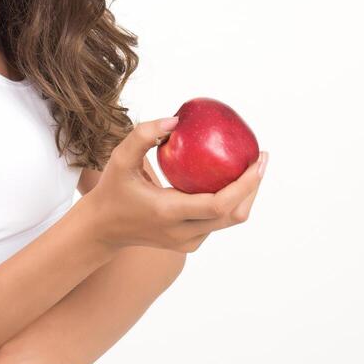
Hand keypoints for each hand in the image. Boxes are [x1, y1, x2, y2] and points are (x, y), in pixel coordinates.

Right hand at [83, 116, 266, 253]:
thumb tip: (175, 120)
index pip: (220, 204)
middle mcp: (183, 232)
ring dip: (246, 195)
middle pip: (235, 214)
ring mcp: (188, 242)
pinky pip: (219, 222)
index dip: (246, 184)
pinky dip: (230, 202)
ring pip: (230, 221)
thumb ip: (143, 136)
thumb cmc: (112, 190)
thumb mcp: (119, 159)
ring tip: (251, 166)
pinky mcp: (190, 244)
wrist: (103, 230)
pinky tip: (230, 178)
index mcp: (169, 212)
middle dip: (254, 186)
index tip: (259, 160)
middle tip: (261, 157)